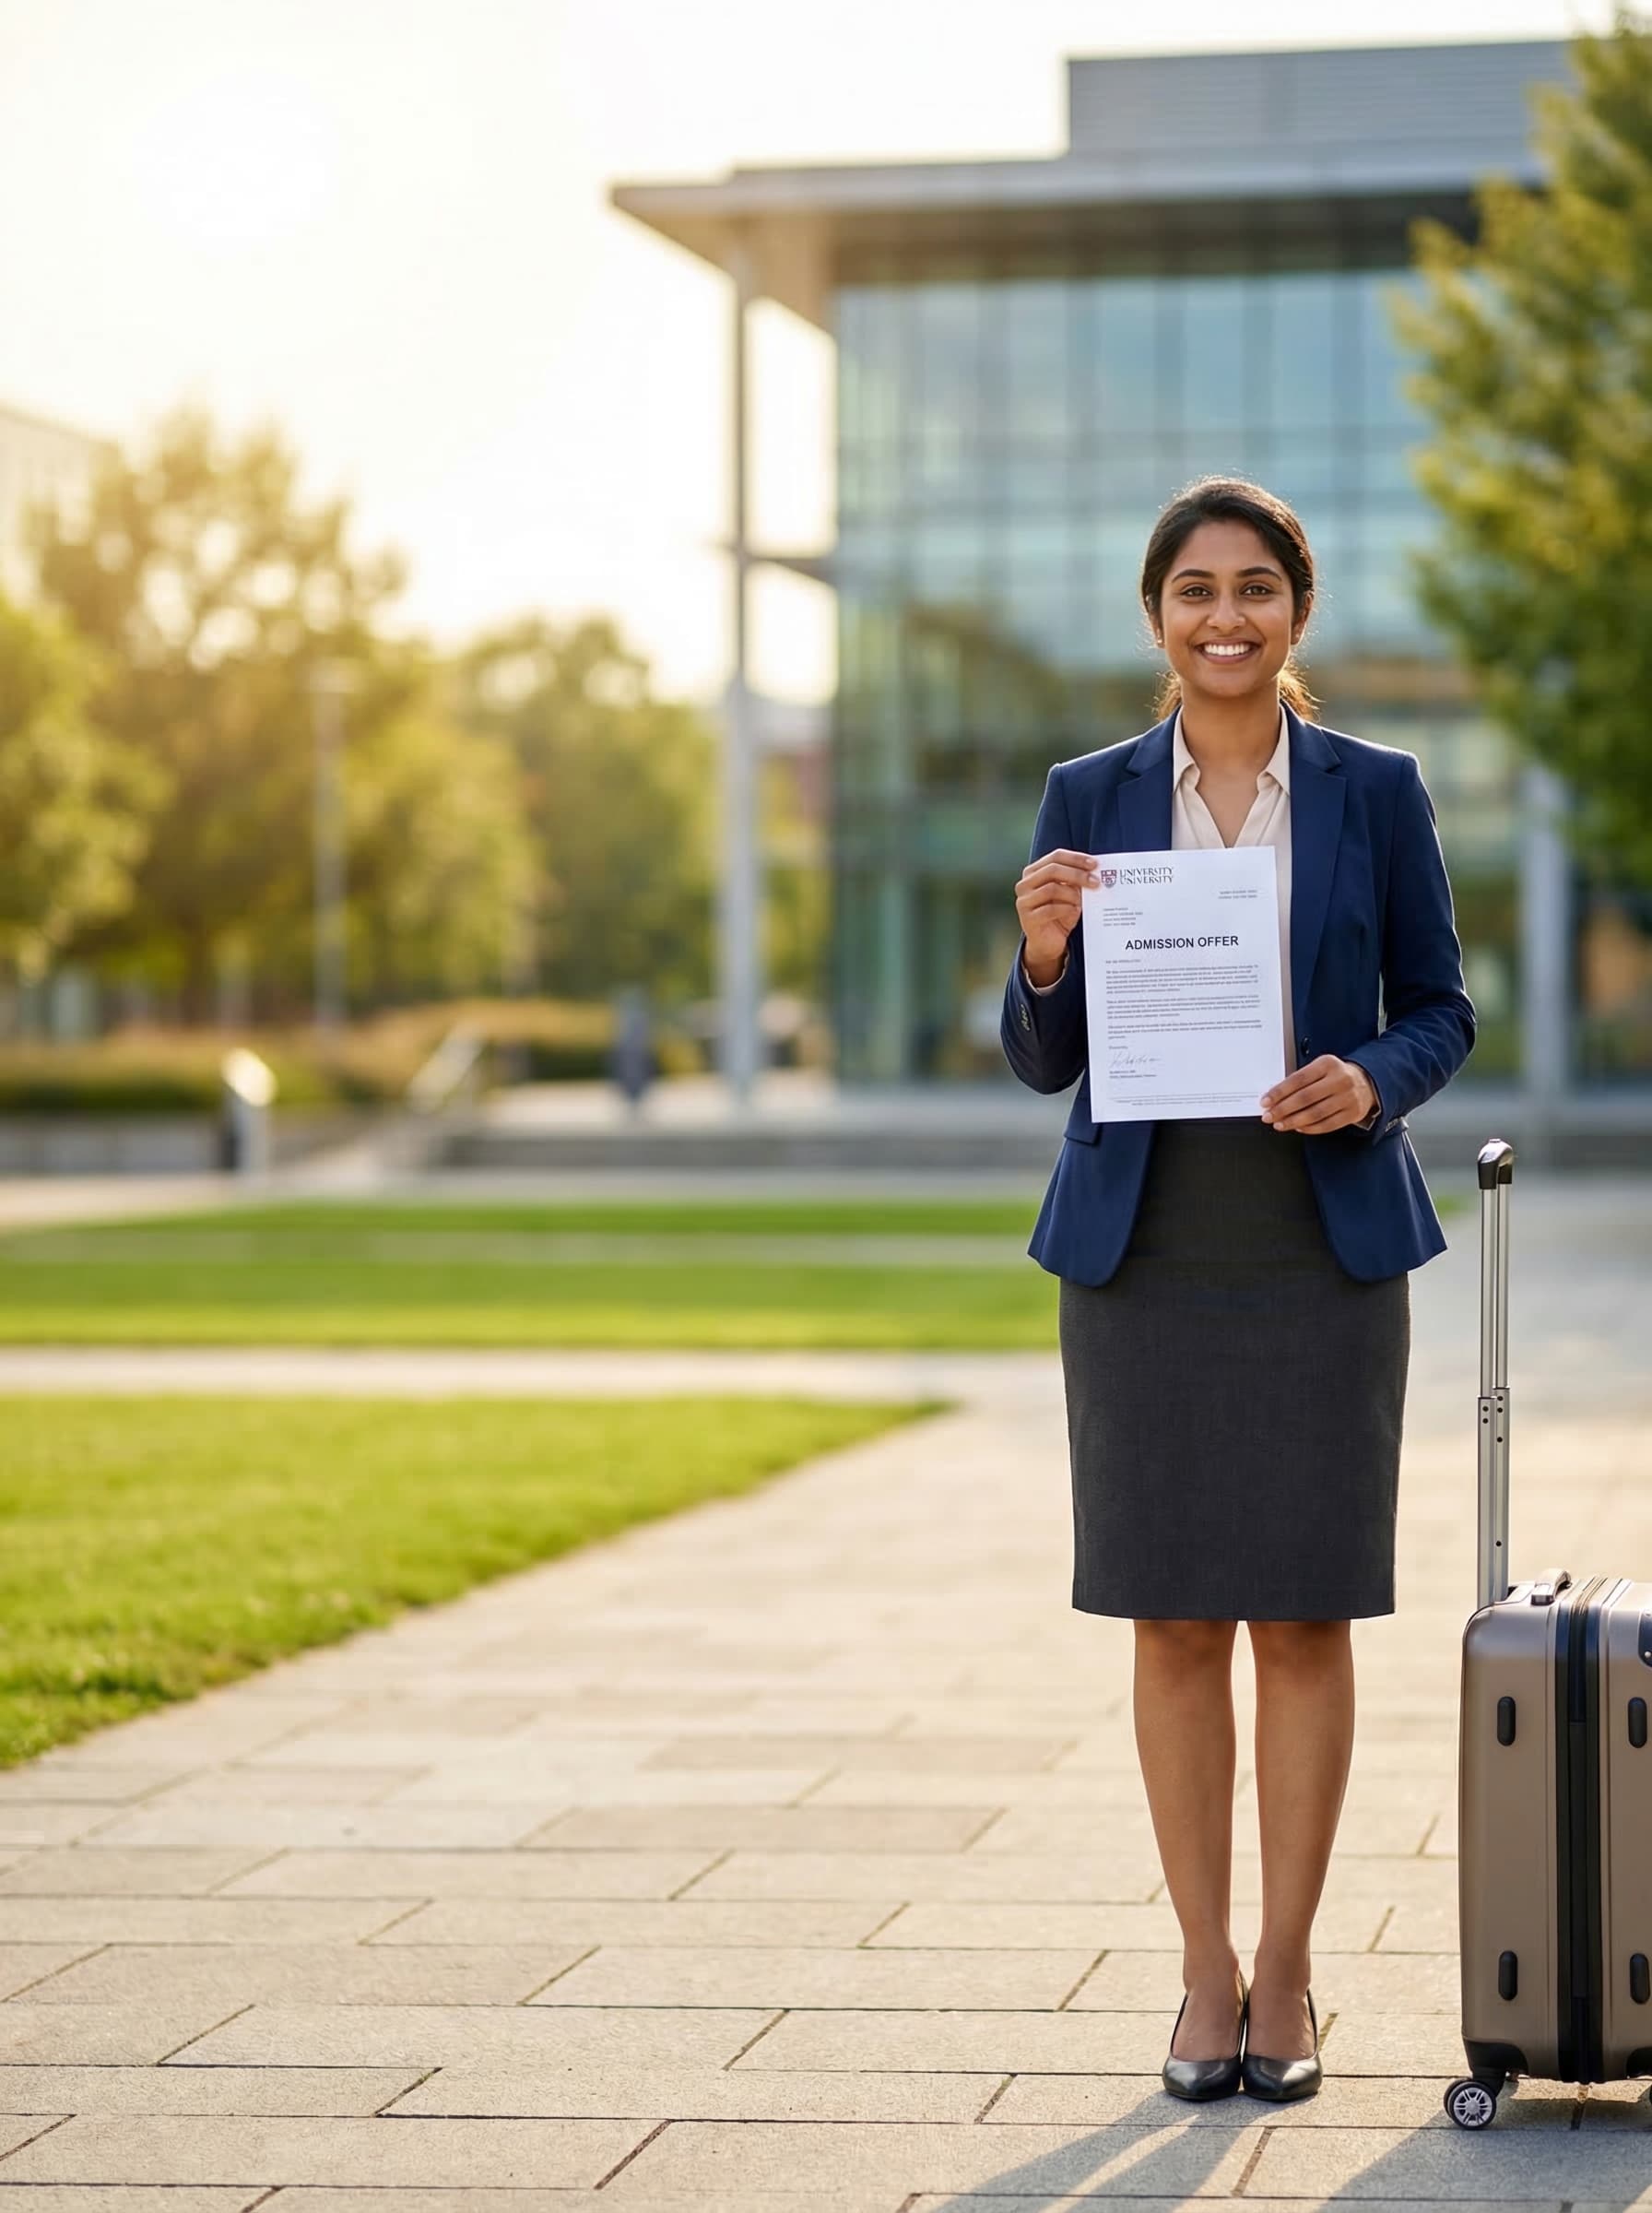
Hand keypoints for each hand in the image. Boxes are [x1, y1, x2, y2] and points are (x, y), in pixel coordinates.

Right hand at [1014, 848, 1098, 974]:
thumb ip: (1076, 881)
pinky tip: (1075, 911)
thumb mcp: (1069, 893)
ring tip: (1083, 901)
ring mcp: (1024, 901)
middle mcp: (1024, 884)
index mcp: (1033, 872)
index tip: (1095, 864)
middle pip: (1052, 870)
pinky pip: (1050, 909)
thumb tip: (1094, 872)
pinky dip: (1066, 909)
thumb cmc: (1060, 914)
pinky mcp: (1028, 919)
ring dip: (1072, 894)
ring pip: (1051, 889)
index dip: (1076, 858)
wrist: (1048, 942)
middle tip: (1096, 882)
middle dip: (1077, 874)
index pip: (1055, 856)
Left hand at [1260, 1055, 1377, 1134]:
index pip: (1298, 1079)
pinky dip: (1309, 1128)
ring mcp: (1348, 1097)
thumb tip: (1275, 1098)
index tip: (1265, 1101)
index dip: (1279, 1092)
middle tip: (1268, 1116)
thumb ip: (1301, 1080)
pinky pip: (1327, 1124)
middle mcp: (1340, 1080)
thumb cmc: (1336, 1075)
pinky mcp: (1353, 1113)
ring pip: (1315, 1113)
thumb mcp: (1320, 1068)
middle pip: (1305, 1098)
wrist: (1367, 1082)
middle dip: (1283, 1109)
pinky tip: (1298, 1127)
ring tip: (1280, 1124)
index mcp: (1328, 1064)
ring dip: (1293, 1121)